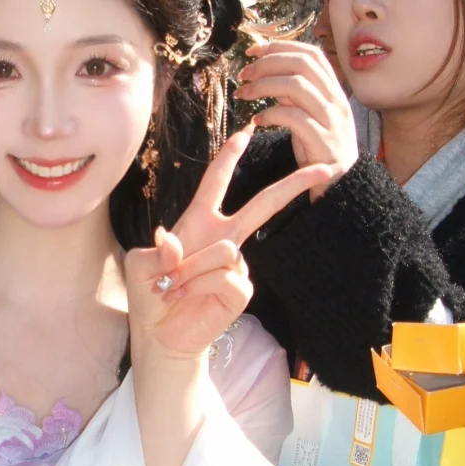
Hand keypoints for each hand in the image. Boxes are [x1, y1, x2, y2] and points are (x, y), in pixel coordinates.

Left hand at [125, 125, 335, 373]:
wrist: (160, 333)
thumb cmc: (150, 295)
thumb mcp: (140, 266)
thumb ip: (155, 251)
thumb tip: (172, 240)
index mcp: (199, 222)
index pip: (216, 182)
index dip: (229, 156)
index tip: (246, 132)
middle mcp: (224, 237)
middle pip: (262, 204)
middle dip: (292, 185)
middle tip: (324, 167)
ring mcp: (236, 263)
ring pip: (224, 249)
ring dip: (191, 270)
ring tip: (173, 287)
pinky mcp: (241, 289)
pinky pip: (226, 276)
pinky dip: (199, 287)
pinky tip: (188, 298)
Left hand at [235, 39, 357, 196]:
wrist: (341, 186)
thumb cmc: (318, 148)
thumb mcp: (307, 114)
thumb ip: (292, 93)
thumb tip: (266, 70)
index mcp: (334, 90)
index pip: (311, 54)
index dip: (280, 47)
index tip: (253, 51)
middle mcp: (336, 101)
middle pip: (303, 64)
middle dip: (268, 63)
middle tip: (243, 74)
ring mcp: (332, 121)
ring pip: (298, 86)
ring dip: (264, 85)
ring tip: (244, 93)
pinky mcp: (323, 142)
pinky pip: (295, 118)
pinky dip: (271, 114)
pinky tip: (257, 120)